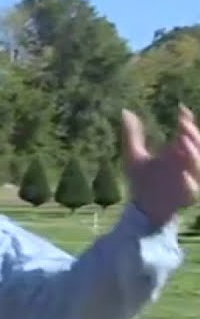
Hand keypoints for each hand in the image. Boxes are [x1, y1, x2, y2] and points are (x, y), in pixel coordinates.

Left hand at [122, 105, 199, 225]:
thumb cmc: (140, 182)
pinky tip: (183, 175)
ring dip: (194, 154)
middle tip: (183, 125)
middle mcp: (185, 164)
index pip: (187, 133)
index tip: (181, 109)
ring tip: (183, 143)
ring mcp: (188, 180)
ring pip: (199, 165)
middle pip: (197, 146)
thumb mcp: (134, 157)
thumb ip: (132, 135)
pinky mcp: (186, 197)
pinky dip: (190, 183)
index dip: (187, 121)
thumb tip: (125, 111)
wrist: (141, 209)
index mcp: (176, 153)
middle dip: (194, 134)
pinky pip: (193, 190)